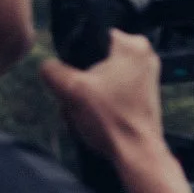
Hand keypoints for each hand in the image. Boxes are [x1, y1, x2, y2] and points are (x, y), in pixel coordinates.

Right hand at [40, 31, 193, 192]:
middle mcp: (144, 55)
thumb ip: (53, 71)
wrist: (136, 154)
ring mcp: (147, 76)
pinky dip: (102, 104)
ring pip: (102, 79)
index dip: (75, 60)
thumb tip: (47, 66)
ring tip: (86, 113)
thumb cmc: (112, 122)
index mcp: (132, 44)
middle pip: (95, 61)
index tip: (74, 80)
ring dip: (89, 96)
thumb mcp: (72, 91)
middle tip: (78, 101)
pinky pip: (113, 92)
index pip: (90, 38)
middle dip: (81, 83)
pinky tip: (96, 119)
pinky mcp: (144, 95)